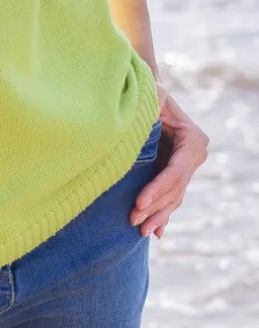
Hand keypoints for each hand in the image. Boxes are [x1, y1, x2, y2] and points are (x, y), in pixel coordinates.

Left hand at [130, 81, 208, 238]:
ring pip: (174, 198)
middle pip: (175, 189)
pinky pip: (170, 199)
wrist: (148, 98)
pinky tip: (156, 233)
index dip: (159, 188)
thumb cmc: (148, 94)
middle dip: (155, 207)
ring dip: (158, 216)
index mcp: (193, 140)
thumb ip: (153, 102)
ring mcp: (185, 168)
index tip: (139, 202)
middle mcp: (193, 157)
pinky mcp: (173, 175)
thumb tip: (150, 108)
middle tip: (134, 221)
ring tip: (141, 231)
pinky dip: (162, 215)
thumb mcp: (153, 95)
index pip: (176, 171)